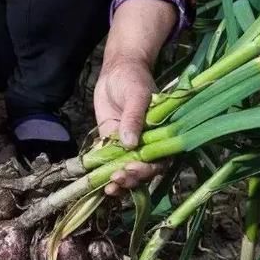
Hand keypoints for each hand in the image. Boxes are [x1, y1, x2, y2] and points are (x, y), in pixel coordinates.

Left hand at [94, 0, 175, 195]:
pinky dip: (104, 175)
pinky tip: (99, 184)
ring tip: (109, 189)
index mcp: (161, 134)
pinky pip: (110, 163)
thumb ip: (134, 117)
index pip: (159, 159)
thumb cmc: (133, 78)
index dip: (147, 169)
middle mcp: (147, 144)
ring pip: (127, 171)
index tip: (132, 169)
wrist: (116, 71)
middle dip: (131, 179)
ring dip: (120, 183)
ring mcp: (129, 146)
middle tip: (117, 180)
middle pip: (143, 170)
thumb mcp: (136, 94)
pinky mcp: (113, 145)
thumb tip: (131, 143)